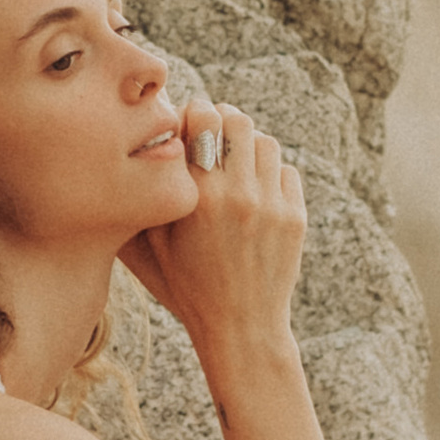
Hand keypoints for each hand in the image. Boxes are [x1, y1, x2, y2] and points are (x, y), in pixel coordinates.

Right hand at [120, 98, 304, 366]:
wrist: (240, 327)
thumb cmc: (187, 286)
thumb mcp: (152, 243)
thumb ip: (150, 194)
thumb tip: (144, 146)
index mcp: (198, 197)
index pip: (203, 119)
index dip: (195, 113)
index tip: (190, 123)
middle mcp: (237, 195)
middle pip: (238, 121)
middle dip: (224, 122)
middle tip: (214, 137)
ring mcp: (271, 205)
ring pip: (266, 142)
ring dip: (248, 146)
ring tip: (235, 165)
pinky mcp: (295, 217)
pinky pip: (286, 171)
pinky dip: (270, 173)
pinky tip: (255, 192)